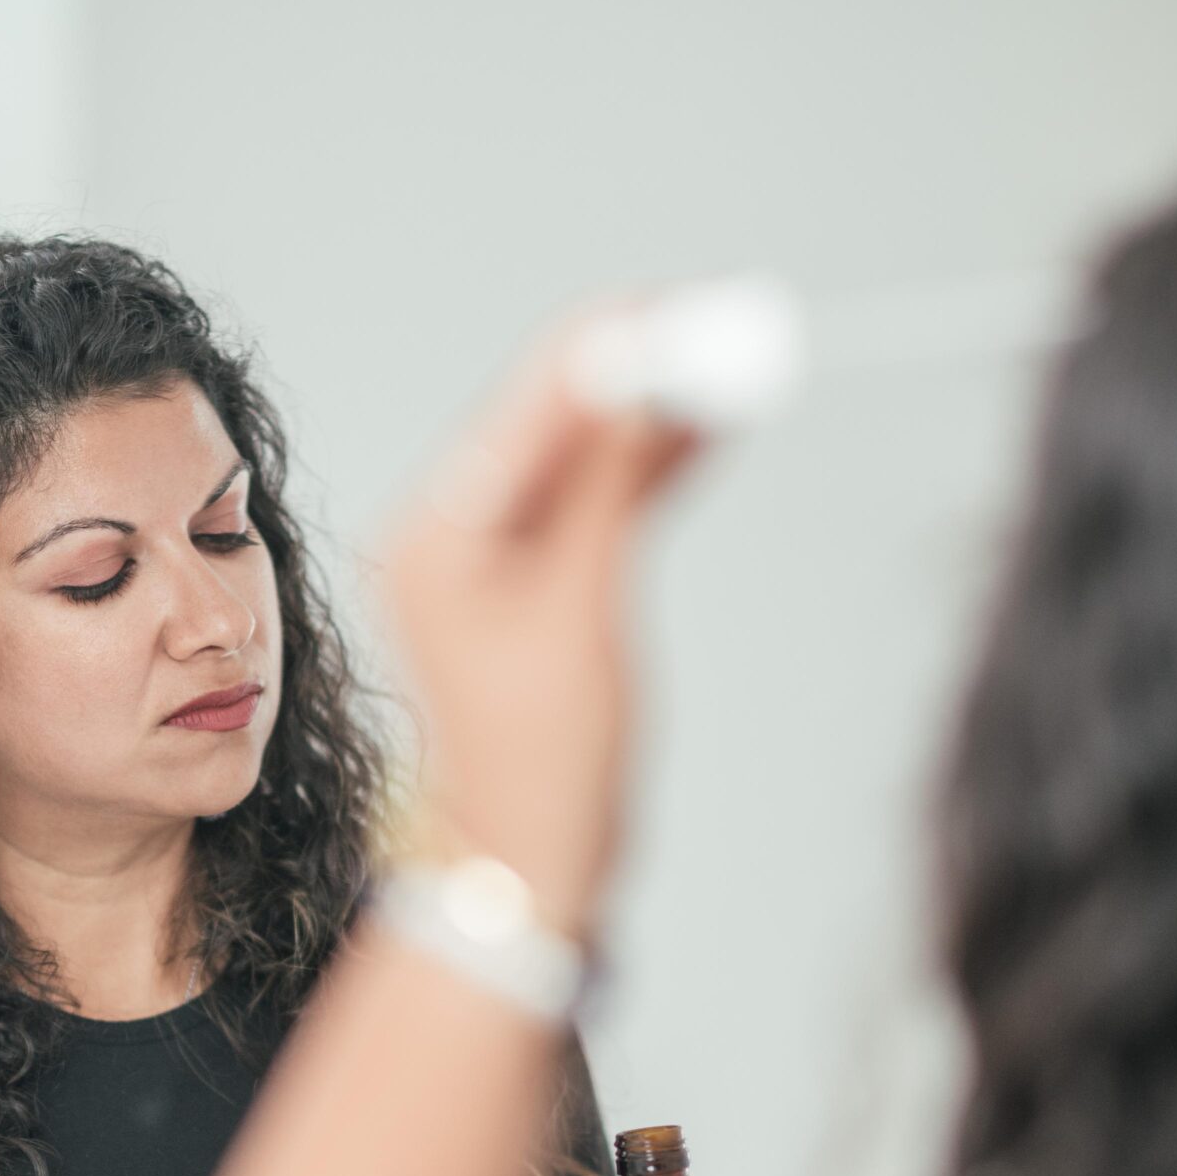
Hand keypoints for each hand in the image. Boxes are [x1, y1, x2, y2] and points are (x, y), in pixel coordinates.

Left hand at [380, 323, 698, 938]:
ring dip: (657, 411)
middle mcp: (452, 531)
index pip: (538, 399)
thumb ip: (613, 485)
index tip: (700, 309)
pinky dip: (649, 467)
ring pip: (588, 454)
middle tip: (734, 322)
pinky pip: (596, 502)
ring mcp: (491, 559)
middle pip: (561, 413)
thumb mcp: (582, 612)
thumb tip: (651, 379)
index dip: (623, 344)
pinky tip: (706, 429)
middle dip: (647, 365)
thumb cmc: (541, 766)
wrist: (525, 866)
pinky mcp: (534, 586)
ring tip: (738, 362)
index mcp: (439, 531)